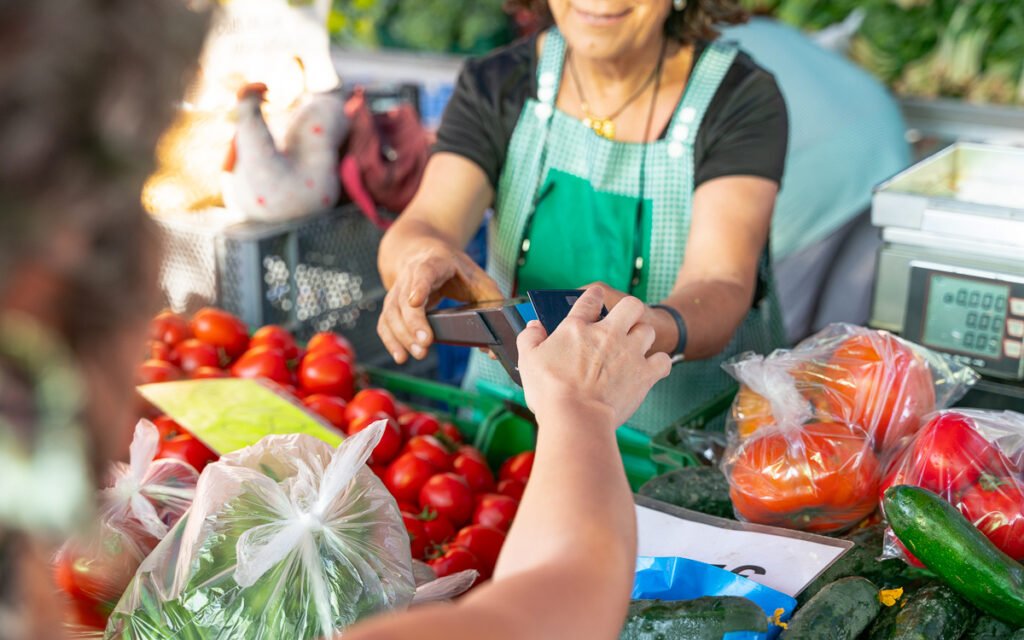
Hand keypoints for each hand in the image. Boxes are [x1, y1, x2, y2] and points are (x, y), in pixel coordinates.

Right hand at [378, 242, 502, 362]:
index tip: (415, 301)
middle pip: (404, 299)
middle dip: (413, 323)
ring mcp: (398, 289)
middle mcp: (411, 274)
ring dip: (402, 336)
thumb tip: (492, 347)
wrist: (425, 252)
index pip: (424, 272)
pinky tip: (401, 356)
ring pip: (392, 313)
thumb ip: (494, 305)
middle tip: (425, 344)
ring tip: (419, 353)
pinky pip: (385, 323)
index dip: (419, 286)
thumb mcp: (480, 280)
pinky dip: (390, 341)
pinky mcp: (392, 304)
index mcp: (435, 262)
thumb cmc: (456, 270)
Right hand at [516, 287, 670, 428]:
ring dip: (642, 337)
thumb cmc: (549, 391)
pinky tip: (650, 368)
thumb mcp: (528, 360)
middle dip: (629, 310)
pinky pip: (663, 360)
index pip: (589, 299)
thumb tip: (533, 326)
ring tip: (634, 347)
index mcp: (577, 327)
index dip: (594, 296)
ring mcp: (629, 352)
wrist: (576, 417)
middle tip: (622, 322)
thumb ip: (529, 338)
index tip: (595, 297)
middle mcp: (607, 334)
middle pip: (631, 306)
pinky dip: (658, 364)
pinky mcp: (645, 373)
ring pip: (647, 330)